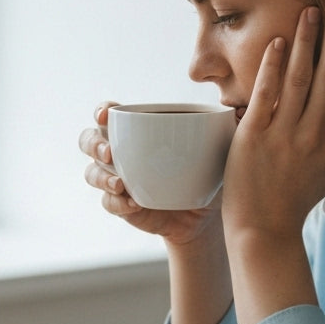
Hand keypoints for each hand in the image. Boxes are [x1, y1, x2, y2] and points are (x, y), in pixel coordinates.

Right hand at [79, 103, 221, 247]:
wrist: (205, 213)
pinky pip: (108, 203)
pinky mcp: (120, 206)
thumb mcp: (215, 147)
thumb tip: (236, 110)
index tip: (106, 114)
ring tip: (121, 184)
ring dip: (101, 177)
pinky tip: (135, 203)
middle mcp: (118, 152)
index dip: (101, 111)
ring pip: (91, 173)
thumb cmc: (206, 171)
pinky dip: (118, 203)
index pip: (107, 113)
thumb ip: (221, 126)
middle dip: (94, 144)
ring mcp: (115, 180)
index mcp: (135, 130)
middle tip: (110, 153)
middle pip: (88, 140)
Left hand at [222, 7, 324, 245]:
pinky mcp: (255, 137)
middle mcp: (318, 136)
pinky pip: (267, 93)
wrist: (263, 230)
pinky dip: (273, 65)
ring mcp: (287, 136)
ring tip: (310, 10)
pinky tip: (277, 41)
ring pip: (302, 78)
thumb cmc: (292, 199)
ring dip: (307, 40)